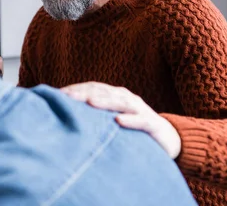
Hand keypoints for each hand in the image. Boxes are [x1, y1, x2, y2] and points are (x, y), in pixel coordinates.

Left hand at [61, 82, 180, 158]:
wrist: (168, 138)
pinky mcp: (152, 124)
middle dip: (85, 93)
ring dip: (105, 102)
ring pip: (120, 103)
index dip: (77, 89)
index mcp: (116, 95)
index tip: (58, 94)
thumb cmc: (133, 129)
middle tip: (67, 96)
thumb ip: (95, 116)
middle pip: (104, 92)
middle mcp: (126, 98)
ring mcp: (140, 110)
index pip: (94, 88)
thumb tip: (66, 116)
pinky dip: (130, 119)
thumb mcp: (112, 119)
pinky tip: (118, 120)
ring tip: (89, 103)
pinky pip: (140, 121)